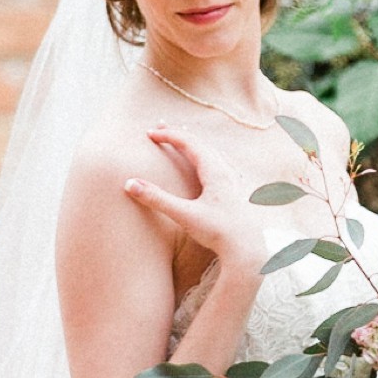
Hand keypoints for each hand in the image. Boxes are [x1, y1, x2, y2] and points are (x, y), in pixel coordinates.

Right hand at [122, 127, 270, 283]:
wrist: (248, 251)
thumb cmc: (218, 232)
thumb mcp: (184, 215)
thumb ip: (157, 199)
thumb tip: (129, 183)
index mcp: (215, 171)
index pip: (189, 143)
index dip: (168, 136)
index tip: (150, 133)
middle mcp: (227, 171)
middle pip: (201, 144)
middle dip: (178, 134)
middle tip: (160, 127)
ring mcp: (234, 181)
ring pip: (212, 153)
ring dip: (194, 144)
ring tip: (183, 139)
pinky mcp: (237, 193)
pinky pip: (220, 165)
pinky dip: (207, 157)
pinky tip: (210, 164)